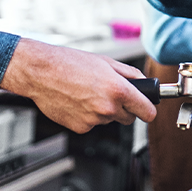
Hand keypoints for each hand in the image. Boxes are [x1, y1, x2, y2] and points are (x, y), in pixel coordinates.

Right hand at [0, 39, 156, 132]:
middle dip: (126, 108)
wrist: (42, 73)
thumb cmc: (71, 64)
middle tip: (113, 94)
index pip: (147, 112)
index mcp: (118, 90)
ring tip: (90, 92)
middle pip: (129, 118)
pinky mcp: (80, 128)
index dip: (149, 109)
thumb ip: (130, 74)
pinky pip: (93, 124)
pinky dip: (89, 115)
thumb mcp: (106, 62)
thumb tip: (144, 82)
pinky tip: (79, 101)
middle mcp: (107, 108)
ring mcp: (93, 120)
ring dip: (105, 110)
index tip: (148, 108)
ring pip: (109, 119)